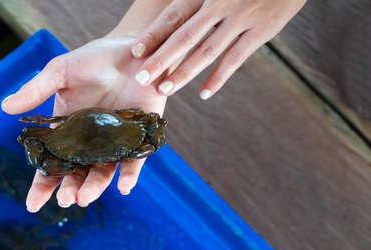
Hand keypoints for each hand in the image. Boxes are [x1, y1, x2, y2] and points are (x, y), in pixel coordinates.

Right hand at [2, 37, 166, 211]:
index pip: (52, 163)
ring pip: (103, 172)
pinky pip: (134, 161)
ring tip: (85, 197)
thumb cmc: (94, 59)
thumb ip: (36, 90)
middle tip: (66, 199)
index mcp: (67, 130)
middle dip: (70, 189)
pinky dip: (129, 175)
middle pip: (77, 173)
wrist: (132, 51)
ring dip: (95, 187)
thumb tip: (5, 107)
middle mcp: (90, 142)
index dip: (42, 185)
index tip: (32, 205)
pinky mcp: (138, 139)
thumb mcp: (61, 71)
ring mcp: (114, 142)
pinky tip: (123, 186)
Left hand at [130, 0, 305, 98]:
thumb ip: (197, 0)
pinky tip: (203, 94)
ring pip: (207, 52)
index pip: (173, 16)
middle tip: (141, 78)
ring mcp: (241, 18)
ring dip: (184, 73)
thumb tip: (174, 15)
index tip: (134, 52)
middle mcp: (220, 4)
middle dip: (161, 59)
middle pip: (184, 37)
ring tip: (165, 90)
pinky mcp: (261, 31)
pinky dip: (218, 78)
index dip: (153, 34)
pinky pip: (235, 59)